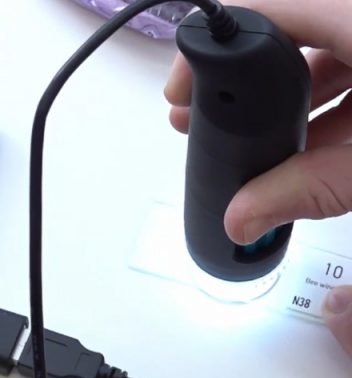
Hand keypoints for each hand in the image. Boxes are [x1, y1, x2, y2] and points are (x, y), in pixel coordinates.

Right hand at [164, 0, 351, 355]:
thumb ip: (313, 189)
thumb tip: (244, 215)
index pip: (266, 7)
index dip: (213, 42)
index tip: (184, 85)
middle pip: (296, 29)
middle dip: (247, 79)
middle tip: (207, 116)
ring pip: (334, 49)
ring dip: (292, 97)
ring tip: (261, 145)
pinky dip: (339, 105)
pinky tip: (318, 148)